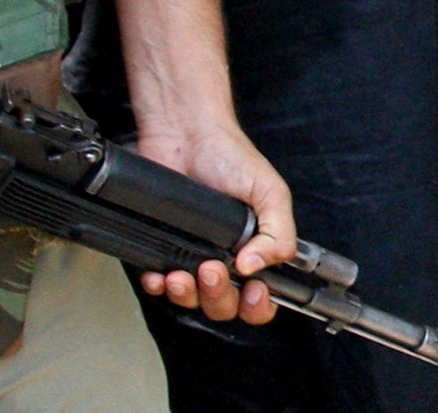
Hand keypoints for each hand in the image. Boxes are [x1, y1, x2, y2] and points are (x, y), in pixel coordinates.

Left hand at [132, 117, 294, 323]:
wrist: (185, 132)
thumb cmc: (229, 155)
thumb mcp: (270, 192)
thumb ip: (279, 233)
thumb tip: (255, 267)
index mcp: (255, 250)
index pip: (261, 299)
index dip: (257, 306)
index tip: (252, 291)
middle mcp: (225, 258)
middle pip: (224, 305)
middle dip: (218, 296)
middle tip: (213, 269)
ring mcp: (193, 254)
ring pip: (191, 300)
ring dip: (188, 295)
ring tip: (183, 274)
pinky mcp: (164, 246)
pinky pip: (159, 283)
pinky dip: (158, 285)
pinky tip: (159, 275)